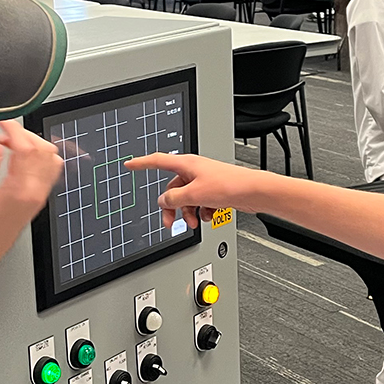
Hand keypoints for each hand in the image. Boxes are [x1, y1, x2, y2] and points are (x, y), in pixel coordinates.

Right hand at [0, 121, 62, 303]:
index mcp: (19, 192)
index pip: (26, 149)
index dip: (14, 130)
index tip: (2, 122)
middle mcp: (35, 194)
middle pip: (44, 150)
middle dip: (25, 135)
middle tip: (5, 132)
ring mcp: (39, 198)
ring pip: (51, 160)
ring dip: (34, 145)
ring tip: (11, 144)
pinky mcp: (37, 201)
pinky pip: (49, 172)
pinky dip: (37, 158)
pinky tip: (18, 158)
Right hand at [124, 152, 269, 230]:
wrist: (253, 191)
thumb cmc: (229, 185)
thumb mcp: (194, 194)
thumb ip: (174, 199)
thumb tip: (163, 201)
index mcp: (186, 164)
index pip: (157, 161)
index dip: (141, 163)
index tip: (130, 164)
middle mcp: (194, 170)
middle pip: (172, 189)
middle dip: (172, 207)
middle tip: (169, 222)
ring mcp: (204, 180)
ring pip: (186, 198)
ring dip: (187, 212)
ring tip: (194, 220)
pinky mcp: (214, 191)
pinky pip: (199, 202)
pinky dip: (201, 211)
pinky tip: (208, 215)